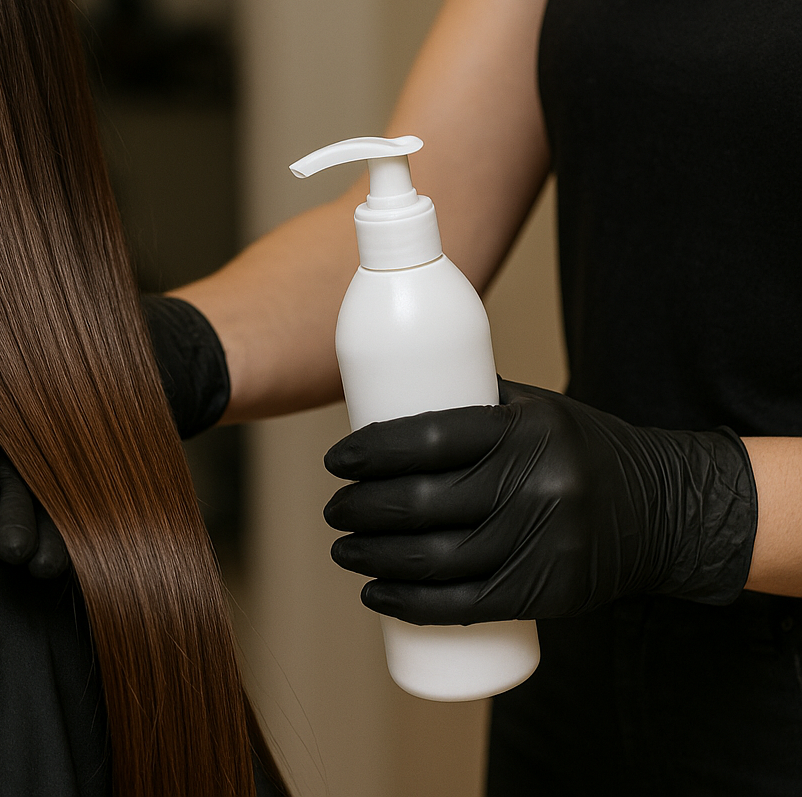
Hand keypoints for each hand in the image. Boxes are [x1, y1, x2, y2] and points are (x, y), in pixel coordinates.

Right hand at [0, 295, 231, 578]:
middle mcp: (5, 438)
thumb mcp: (19, 323)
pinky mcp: (82, 486)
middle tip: (16, 549)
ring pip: (34, 506)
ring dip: (37, 539)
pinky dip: (77, 536)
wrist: (162, 348)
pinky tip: (84, 559)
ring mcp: (44, 466)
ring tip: (46, 565)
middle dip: (5, 520)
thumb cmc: (74, 321)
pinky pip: (76, 514)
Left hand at [323, 379, 757, 624]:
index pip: (429, 436)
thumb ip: (469, 402)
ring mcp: (544, 542)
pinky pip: (465, 605)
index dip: (372, 452)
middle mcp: (538, 485)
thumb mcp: (536, 411)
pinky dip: (409, 603)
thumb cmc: (578, 451)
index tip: (337, 460)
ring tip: (344, 549)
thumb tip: (381, 395)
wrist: (665, 511)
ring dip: (373, 558)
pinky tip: (375, 595)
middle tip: (334, 509)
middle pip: (423, 502)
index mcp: (527, 430)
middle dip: (361, 509)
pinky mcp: (549, 591)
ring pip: (436, 558)